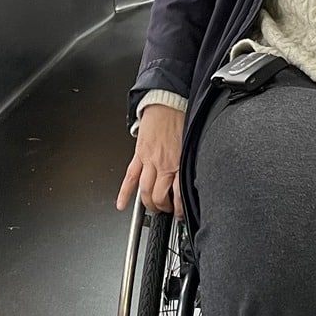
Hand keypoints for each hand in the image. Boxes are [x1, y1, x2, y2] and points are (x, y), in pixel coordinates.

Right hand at [117, 102, 183, 217]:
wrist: (167, 102)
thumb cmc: (181, 119)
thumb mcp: (191, 145)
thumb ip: (189, 163)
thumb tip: (193, 179)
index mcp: (179, 162)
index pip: (177, 195)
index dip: (178, 208)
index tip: (180, 213)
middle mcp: (163, 164)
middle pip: (158, 196)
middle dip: (161, 208)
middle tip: (165, 211)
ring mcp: (149, 160)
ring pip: (144, 190)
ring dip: (147, 204)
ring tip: (152, 208)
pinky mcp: (139, 155)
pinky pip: (130, 176)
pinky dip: (124, 192)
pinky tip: (122, 204)